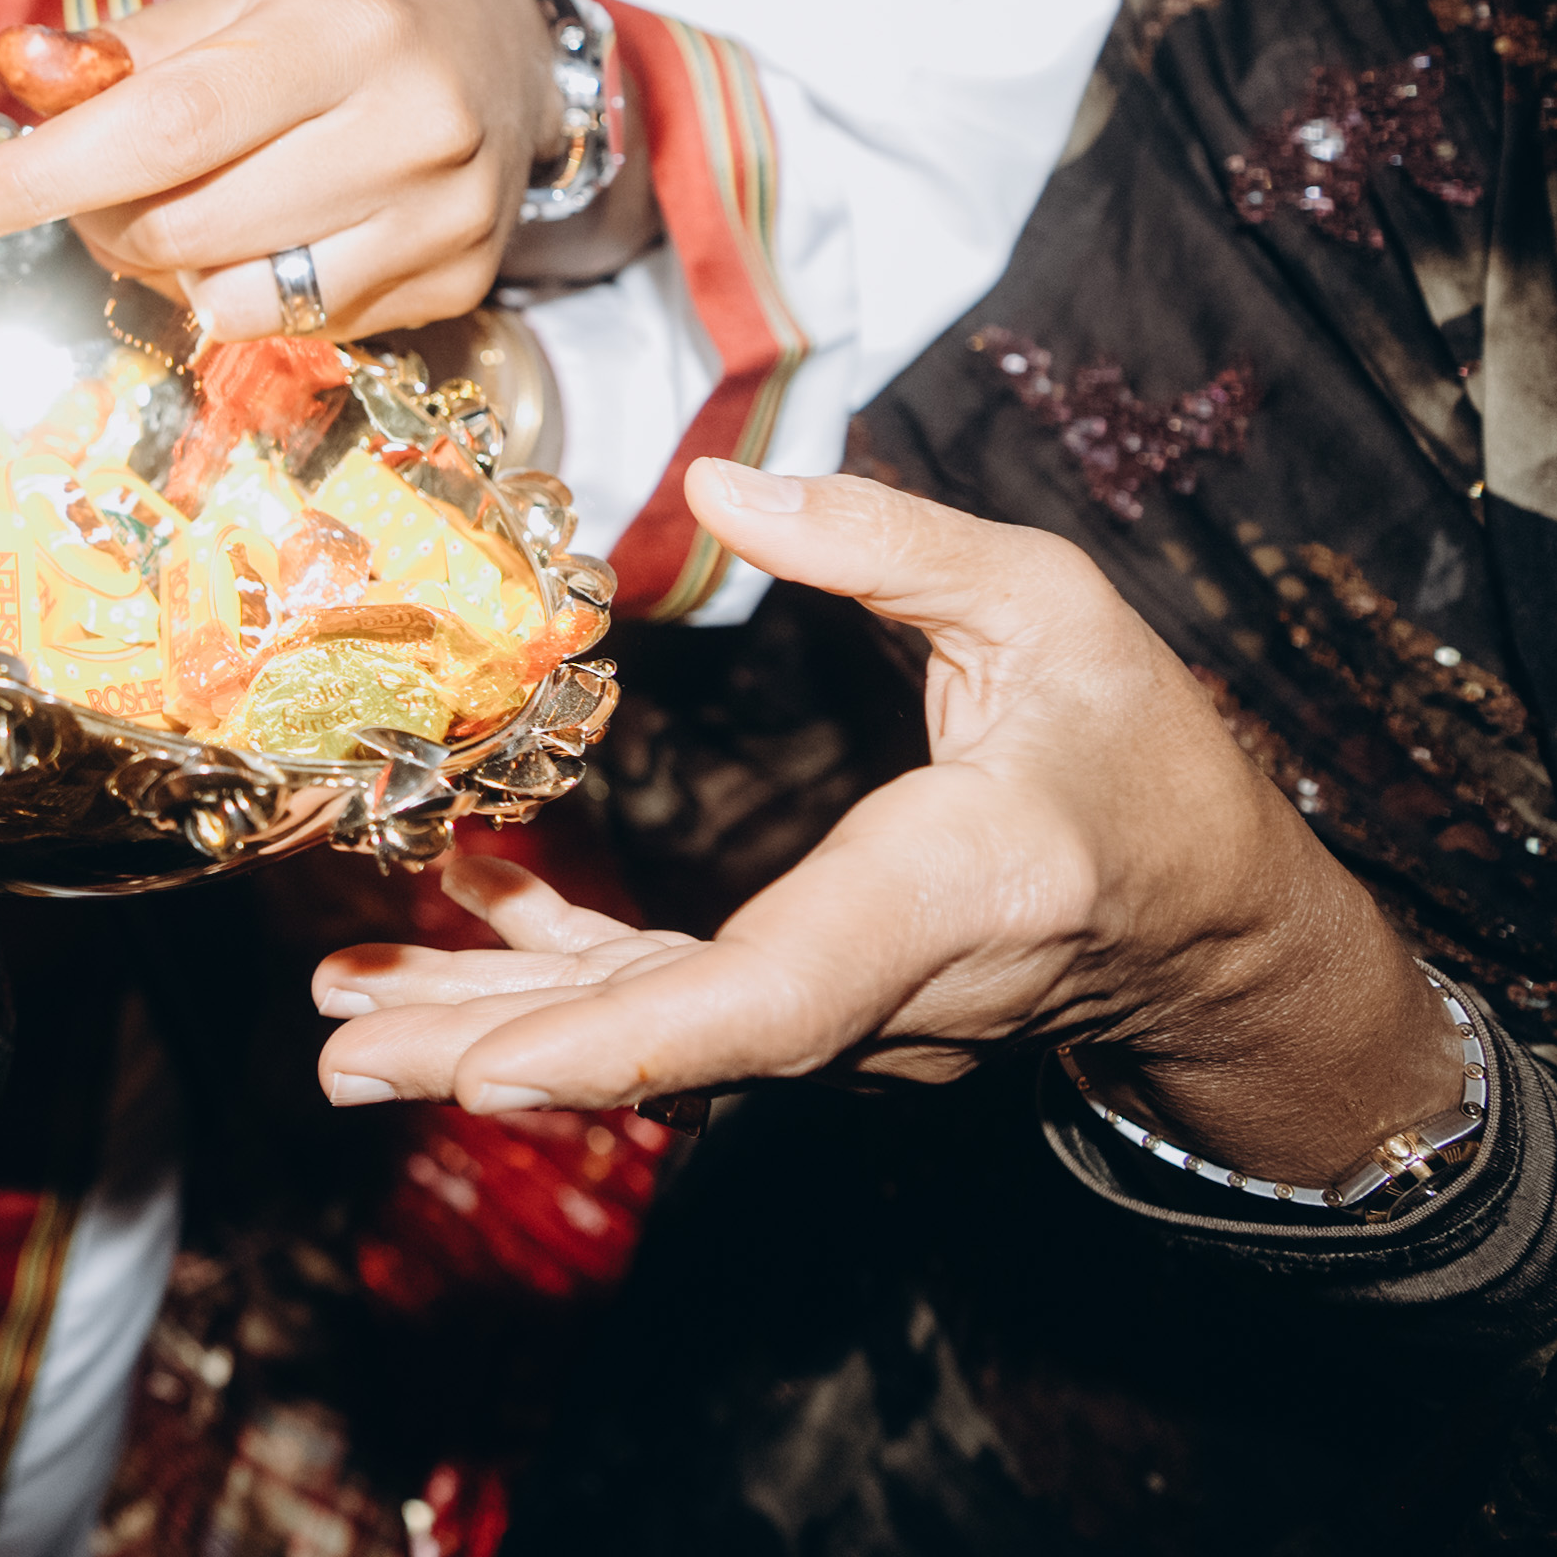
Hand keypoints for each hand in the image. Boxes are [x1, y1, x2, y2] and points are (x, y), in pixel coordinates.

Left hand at [0, 0, 607, 337]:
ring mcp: (443, 220)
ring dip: (169, 271)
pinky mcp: (457, 287)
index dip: (49, 174)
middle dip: (102, 220)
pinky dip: (245, 294)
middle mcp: (409, 127)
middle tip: (93, 187)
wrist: (512, 51)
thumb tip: (18, 68)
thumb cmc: (355, 14)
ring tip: (183, 210)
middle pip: (188, 225)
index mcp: (344, 29)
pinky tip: (265, 235)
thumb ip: (129, 47)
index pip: (168, 122)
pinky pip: (297, 330)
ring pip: (234, 300)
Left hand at [304, 463, 1471, 1186]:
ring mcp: (849, 1020)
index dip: (635, 1032)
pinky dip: (558, 974)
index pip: (786, 989)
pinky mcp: (818, 1013)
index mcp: (959, 887)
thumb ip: (888, 544)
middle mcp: (892, 987)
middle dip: (501, 1053)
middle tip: (338, 1058)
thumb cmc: (1140, 755)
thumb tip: (716, 489)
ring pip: (652, 1041)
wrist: (1217, 925)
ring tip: (340, 1023)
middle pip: (679, 1044)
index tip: (501, 1067)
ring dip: (491, 1028)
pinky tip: (457, 912)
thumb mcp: (1052, 609)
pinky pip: (672, 1007)